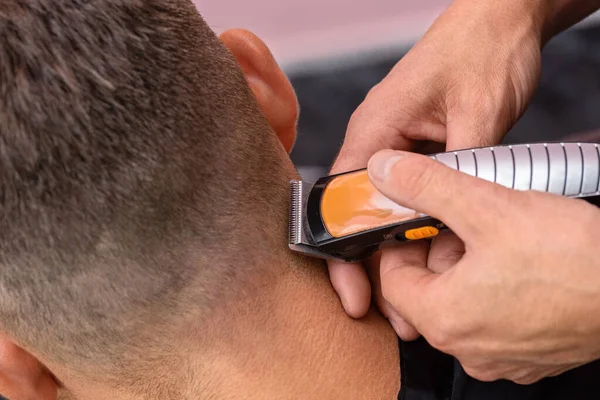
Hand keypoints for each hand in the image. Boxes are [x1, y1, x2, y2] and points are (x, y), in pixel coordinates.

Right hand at [328, 0, 545, 318]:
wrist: (503, 20)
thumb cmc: (483, 50)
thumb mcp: (477, 112)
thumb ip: (456, 170)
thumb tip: (441, 221)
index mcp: (375, 128)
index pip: (342, 201)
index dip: (342, 250)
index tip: (354, 289)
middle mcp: (379, 140)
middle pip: (360, 215)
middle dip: (371, 264)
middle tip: (389, 308)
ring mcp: (399, 146)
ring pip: (387, 211)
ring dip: (400, 251)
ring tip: (417, 293)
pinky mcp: (422, 150)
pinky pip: (413, 199)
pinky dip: (423, 229)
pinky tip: (439, 254)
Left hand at [367, 149, 599, 383]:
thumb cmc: (573, 258)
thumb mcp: (488, 205)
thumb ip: (427, 185)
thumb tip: (382, 170)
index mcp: (445, 319)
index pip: (393, 278)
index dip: (401, 241)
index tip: (419, 218)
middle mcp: (468, 349)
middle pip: (428, 290)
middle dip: (440, 250)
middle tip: (467, 220)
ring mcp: (502, 356)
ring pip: (463, 302)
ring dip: (470, 266)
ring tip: (499, 236)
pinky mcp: (532, 354)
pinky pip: (495, 317)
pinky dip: (497, 288)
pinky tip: (522, 263)